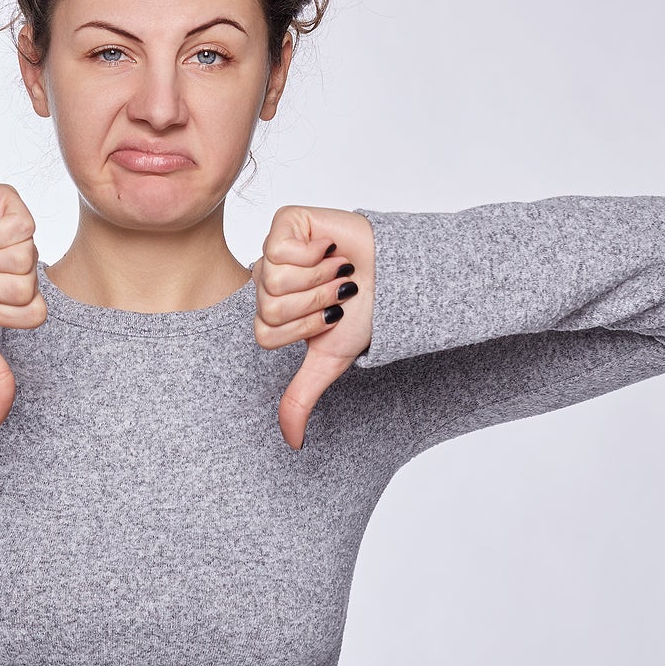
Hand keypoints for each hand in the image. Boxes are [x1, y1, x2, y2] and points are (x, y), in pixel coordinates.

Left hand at [253, 205, 374, 449]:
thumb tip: (291, 443)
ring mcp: (274, 248)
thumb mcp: (329, 359)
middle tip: (338, 290)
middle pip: (268, 306)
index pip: (265, 332)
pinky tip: (330, 248)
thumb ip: (301, 397)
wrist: (399, 276)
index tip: (332, 317)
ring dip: (319, 279)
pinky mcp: (286, 221)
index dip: (304, 328)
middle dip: (315, 304)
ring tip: (338, 270)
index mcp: (272, 309)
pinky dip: (315, 254)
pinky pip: (280, 249)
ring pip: (273, 280)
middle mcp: (268, 279)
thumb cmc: (366, 312)